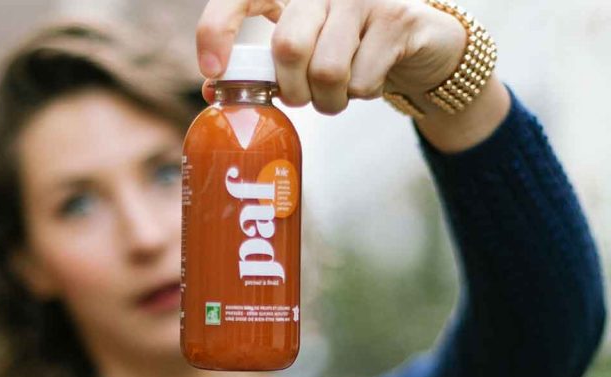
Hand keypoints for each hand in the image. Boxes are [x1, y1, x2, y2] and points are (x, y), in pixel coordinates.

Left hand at [196, 0, 468, 114]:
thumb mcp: (302, 48)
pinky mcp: (396, 17)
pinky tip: (371, 77)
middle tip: (303, 96)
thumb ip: (260, 65)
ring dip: (329, 102)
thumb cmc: (348, 46)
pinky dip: (361, 95)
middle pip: (288, 47)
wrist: (419, 42)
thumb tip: (214, 93)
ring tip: (338, 92)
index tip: (213, 69)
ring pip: (326, 72)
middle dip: (293, 90)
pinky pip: (361, 81)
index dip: (218, 28)